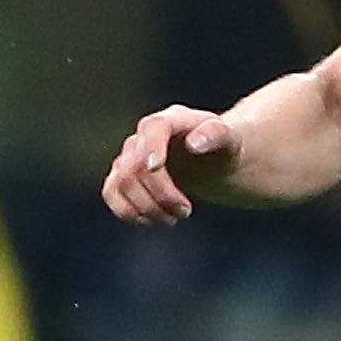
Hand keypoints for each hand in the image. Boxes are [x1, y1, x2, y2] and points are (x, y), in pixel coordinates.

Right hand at [103, 106, 236, 223]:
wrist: (213, 160)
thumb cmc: (222, 147)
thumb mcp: (229, 139)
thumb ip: (215, 135)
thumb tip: (194, 144)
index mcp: (172, 120)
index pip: (154, 128)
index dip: (151, 147)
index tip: (155, 167)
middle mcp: (145, 136)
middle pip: (137, 165)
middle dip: (162, 195)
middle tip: (186, 211)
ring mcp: (130, 155)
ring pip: (121, 183)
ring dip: (147, 208)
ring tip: (173, 217)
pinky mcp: (123, 175)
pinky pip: (111, 192)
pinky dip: (127, 211)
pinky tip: (151, 219)